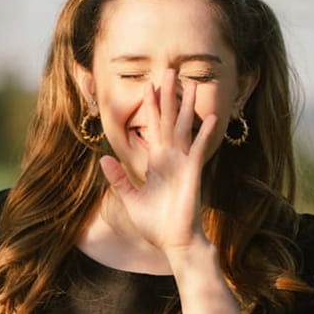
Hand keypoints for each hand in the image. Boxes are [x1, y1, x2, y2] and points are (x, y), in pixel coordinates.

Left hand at [99, 69, 216, 258]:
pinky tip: (209, 117)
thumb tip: (103, 159)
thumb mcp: (131, 199)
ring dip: (187, 107)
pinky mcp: (192, 173)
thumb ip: (119, 178)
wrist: (173, 242)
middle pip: (169, 120)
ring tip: (192, 84)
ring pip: (184, 128)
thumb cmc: (155, 224)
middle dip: (169, 96)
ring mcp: (183, 164)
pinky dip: (203, 134)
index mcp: (156, 163)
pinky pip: (198, 149)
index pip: (153, 128)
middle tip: (170, 71)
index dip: (151, 108)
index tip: (149, 86)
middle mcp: (171, 159)